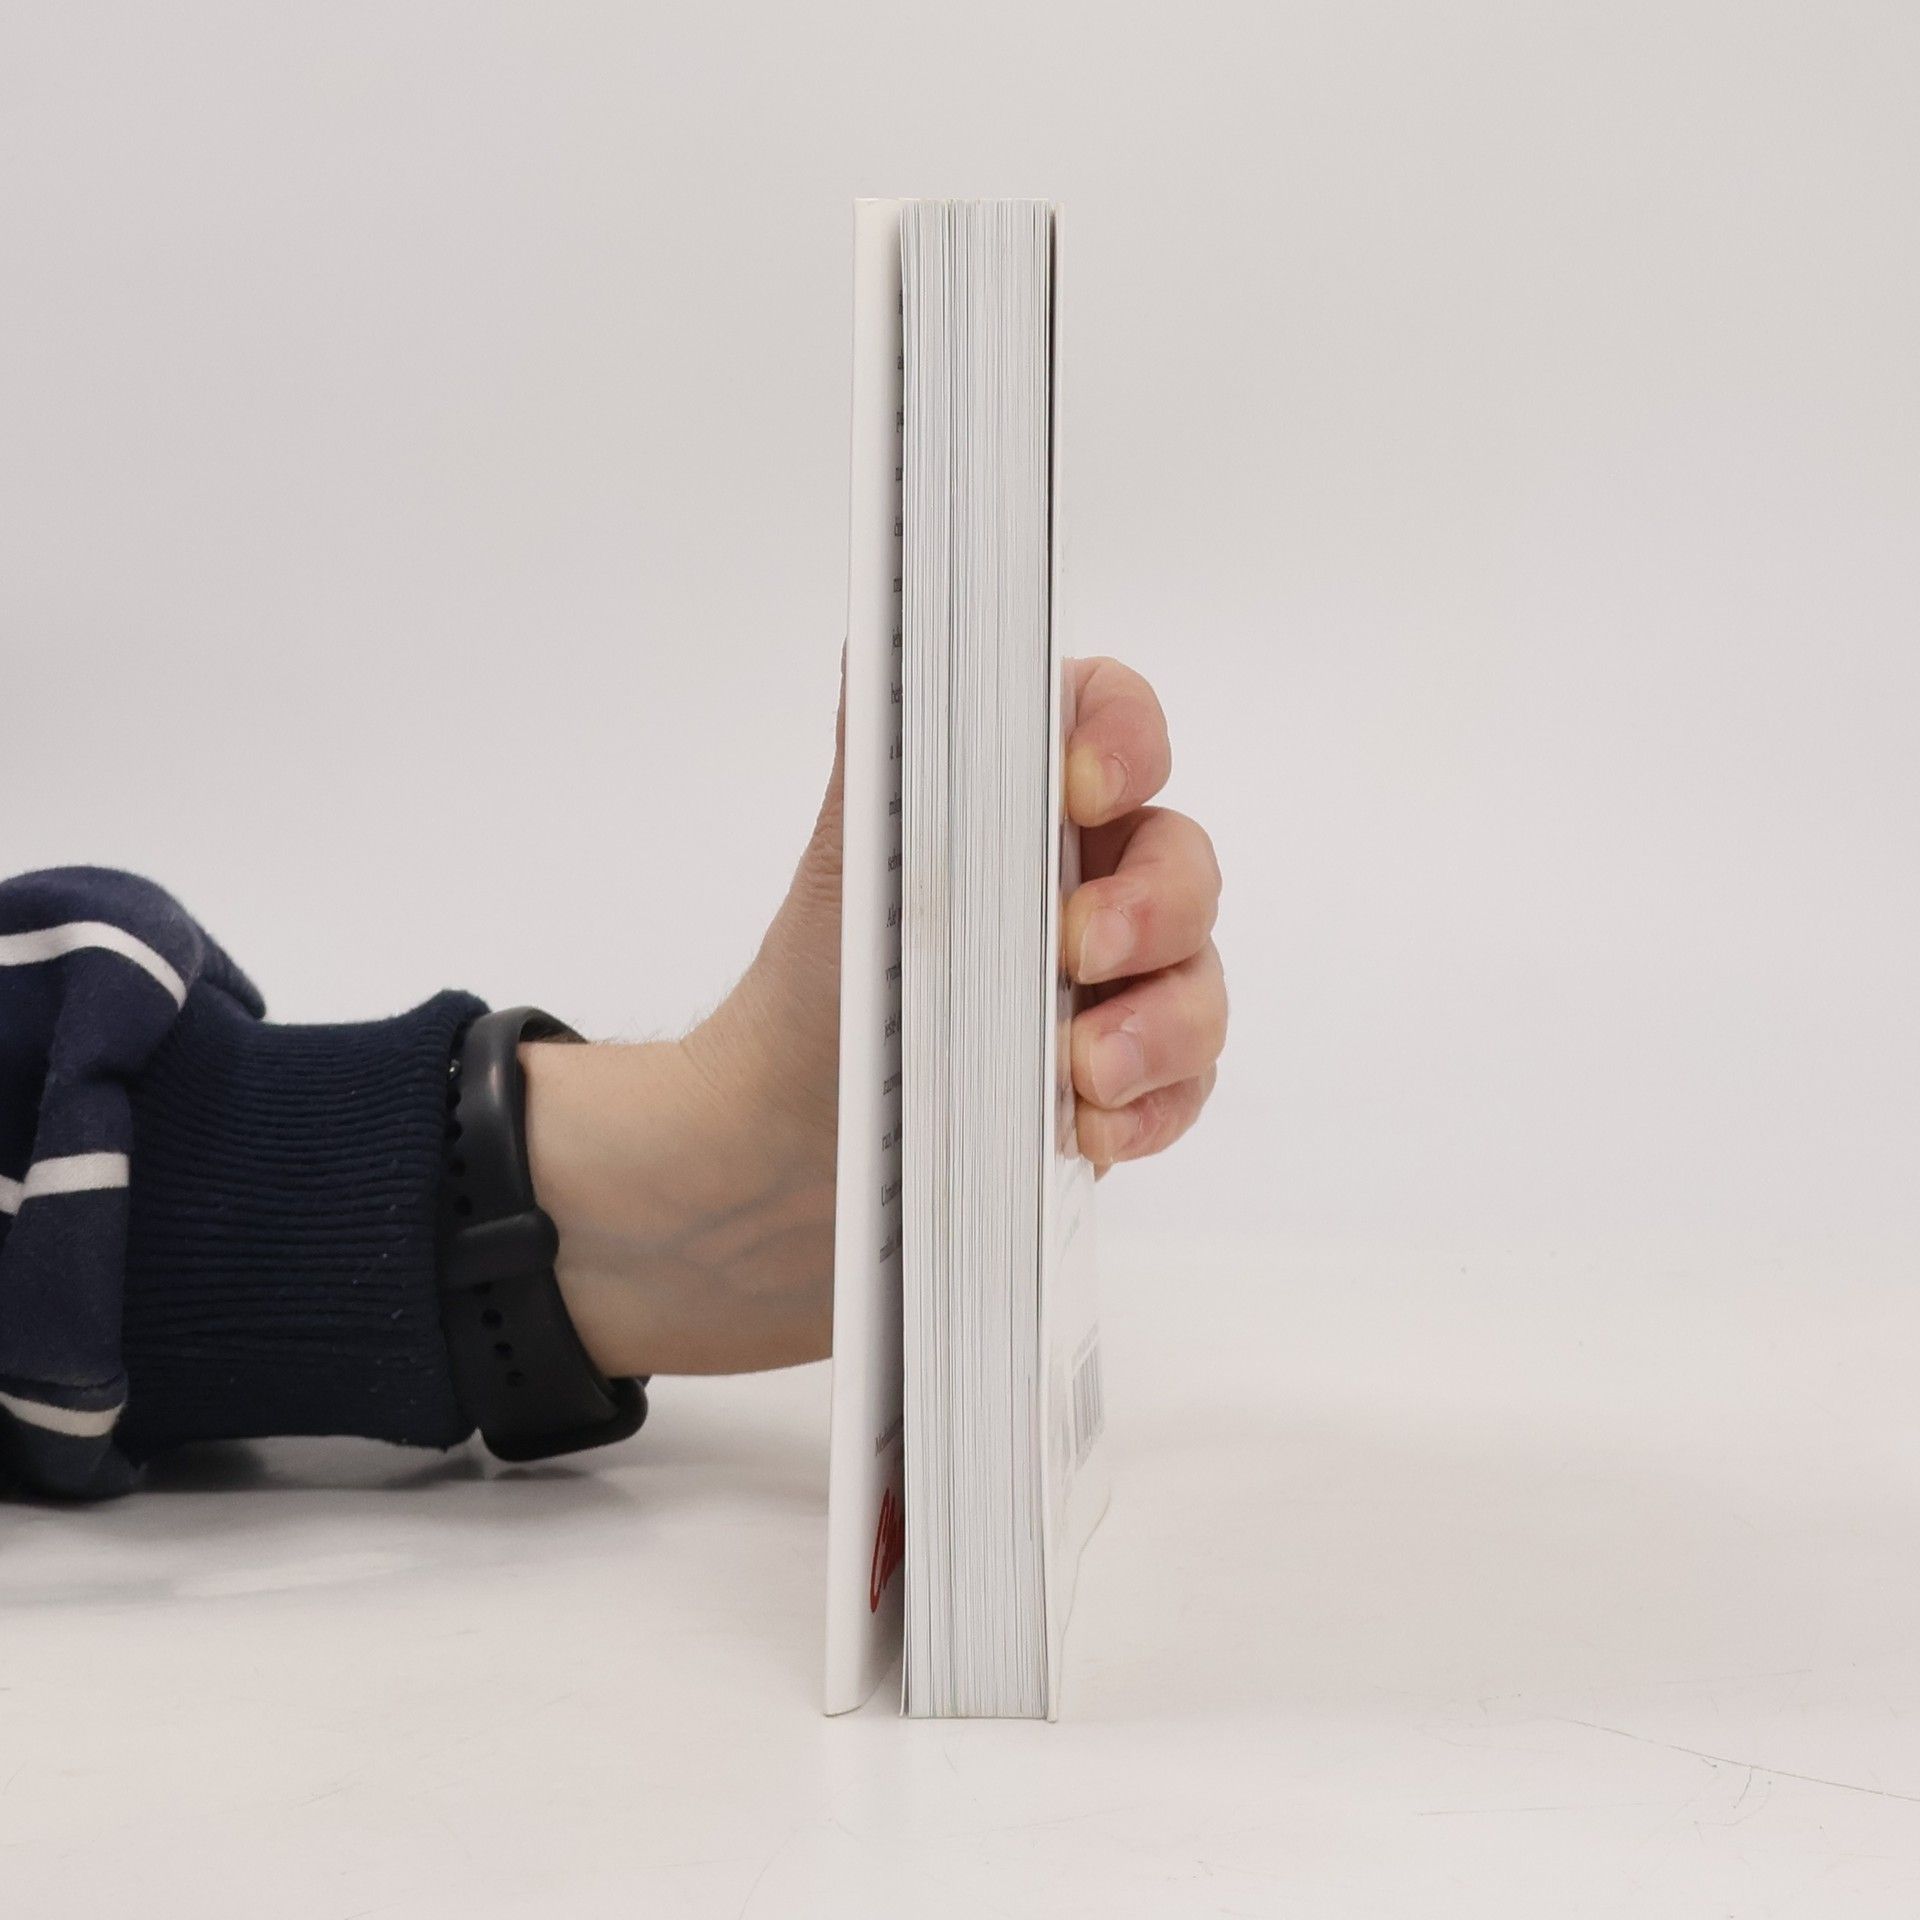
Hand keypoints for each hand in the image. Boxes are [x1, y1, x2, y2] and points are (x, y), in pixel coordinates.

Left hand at [523, 656, 1225, 1377]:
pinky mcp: (1114, 1089)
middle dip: (1154, 906)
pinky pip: (1186, 1085)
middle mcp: (1073, 887)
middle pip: (1182, 858)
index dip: (1127, 739)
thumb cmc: (807, 1004)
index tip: (1087, 788)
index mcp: (1011, 808)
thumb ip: (886, 753)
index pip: (1110, 723)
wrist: (772, 1168)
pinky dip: (1153, 1106)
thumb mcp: (844, 870)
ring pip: (1200, 979)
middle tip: (1081, 953)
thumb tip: (892, 627)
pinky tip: (1093, 1129)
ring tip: (1084, 1076)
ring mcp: (1103, 993)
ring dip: (1163, 1024)